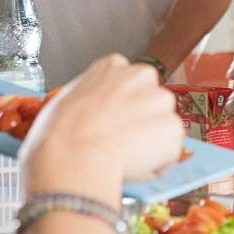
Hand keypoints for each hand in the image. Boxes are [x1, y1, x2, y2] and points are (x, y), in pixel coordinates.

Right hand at [21, 55, 182, 203]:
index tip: (112, 123)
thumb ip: (90, 102)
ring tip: (122, 158)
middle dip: (140, 122)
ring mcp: (161, 101)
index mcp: (112, 65)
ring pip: (161, 128)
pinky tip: (131, 167)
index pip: (128, 85)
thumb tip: (91, 118)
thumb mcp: (67, 102)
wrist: (73, 156)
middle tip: (120, 143)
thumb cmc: (60, 135)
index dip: (120, 109)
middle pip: (149, 102)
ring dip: (149, 144)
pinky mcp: (173, 128)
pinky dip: (155, 165)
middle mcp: (141, 75)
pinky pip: (168, 152)